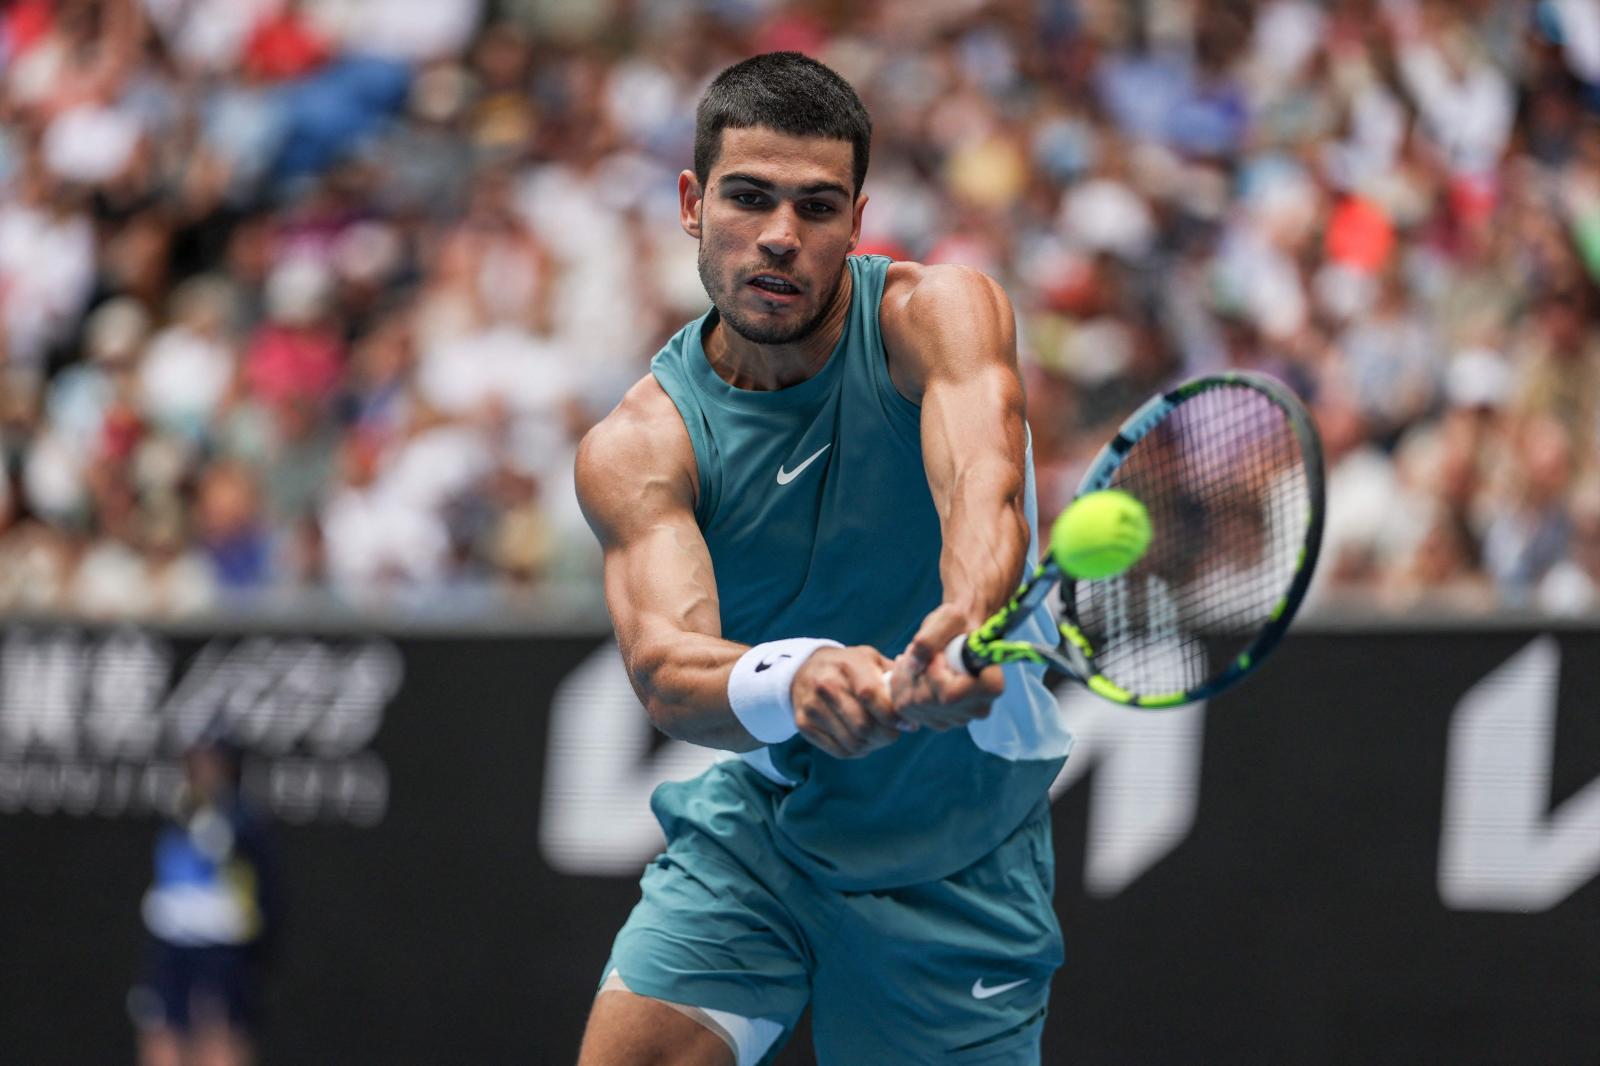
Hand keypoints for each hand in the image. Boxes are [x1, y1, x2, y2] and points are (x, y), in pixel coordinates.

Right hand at [791, 645, 905, 758]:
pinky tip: (863, 740)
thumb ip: (893, 676)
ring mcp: (812, 707)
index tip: (908, 724)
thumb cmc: (848, 667)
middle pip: (863, 725)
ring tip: (880, 736)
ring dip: (874, 745)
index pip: (870, 695)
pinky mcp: (804, 725)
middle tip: (895, 733)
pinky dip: (858, 751)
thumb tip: (915, 701)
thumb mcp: (870, 659)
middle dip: (887, 735)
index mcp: (847, 664)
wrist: (805, 670)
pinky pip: (840, 751)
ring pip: (853, 742)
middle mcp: (825, 685)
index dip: (892, 715)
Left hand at [887, 604, 1003, 730]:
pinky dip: (901, 687)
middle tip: (919, 651)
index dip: (933, 673)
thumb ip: (930, 638)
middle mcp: (978, 709)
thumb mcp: (948, 618)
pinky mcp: (940, 721)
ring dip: (905, 678)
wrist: (960, 633)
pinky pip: (906, 710)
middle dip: (913, 672)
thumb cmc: (959, 623)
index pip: (948, 695)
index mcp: (990, 686)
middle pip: (927, 701)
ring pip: (913, 706)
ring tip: (915, 658)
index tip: (938, 654)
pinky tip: (910, 671)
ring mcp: (959, 719)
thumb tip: (914, 665)